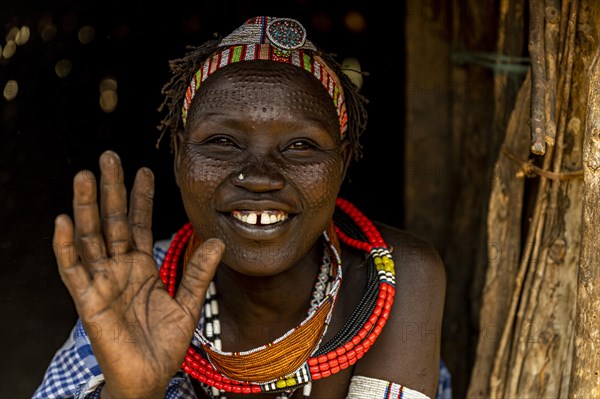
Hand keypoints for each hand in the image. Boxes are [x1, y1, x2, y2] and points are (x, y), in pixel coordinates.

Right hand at [52, 150, 223, 398]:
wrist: (151, 377)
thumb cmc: (165, 343)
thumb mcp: (187, 303)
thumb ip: (198, 272)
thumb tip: (218, 240)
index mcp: (140, 267)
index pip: (137, 224)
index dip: (139, 198)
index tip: (144, 170)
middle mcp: (118, 269)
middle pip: (111, 222)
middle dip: (110, 190)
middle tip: (108, 157)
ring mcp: (101, 282)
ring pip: (90, 237)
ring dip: (86, 207)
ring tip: (85, 175)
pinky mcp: (88, 301)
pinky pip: (74, 270)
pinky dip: (66, 247)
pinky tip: (63, 221)